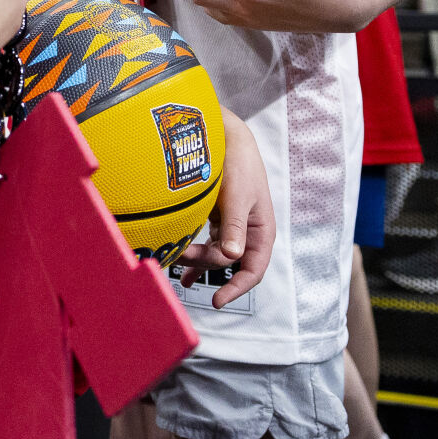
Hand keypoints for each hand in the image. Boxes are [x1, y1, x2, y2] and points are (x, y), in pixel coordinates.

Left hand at [177, 109, 272, 308]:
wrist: (227, 137)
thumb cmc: (237, 165)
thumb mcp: (237, 196)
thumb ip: (234, 227)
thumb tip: (233, 258)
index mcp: (261, 231)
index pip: (253, 270)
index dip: (236, 288)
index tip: (217, 301)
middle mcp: (249, 233)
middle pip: (228, 262)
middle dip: (205, 264)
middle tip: (179, 258)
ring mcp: (233, 227)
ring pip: (216, 255)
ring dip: (198, 263)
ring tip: (175, 271)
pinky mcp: (219, 219)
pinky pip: (209, 244)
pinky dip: (197, 255)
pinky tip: (184, 269)